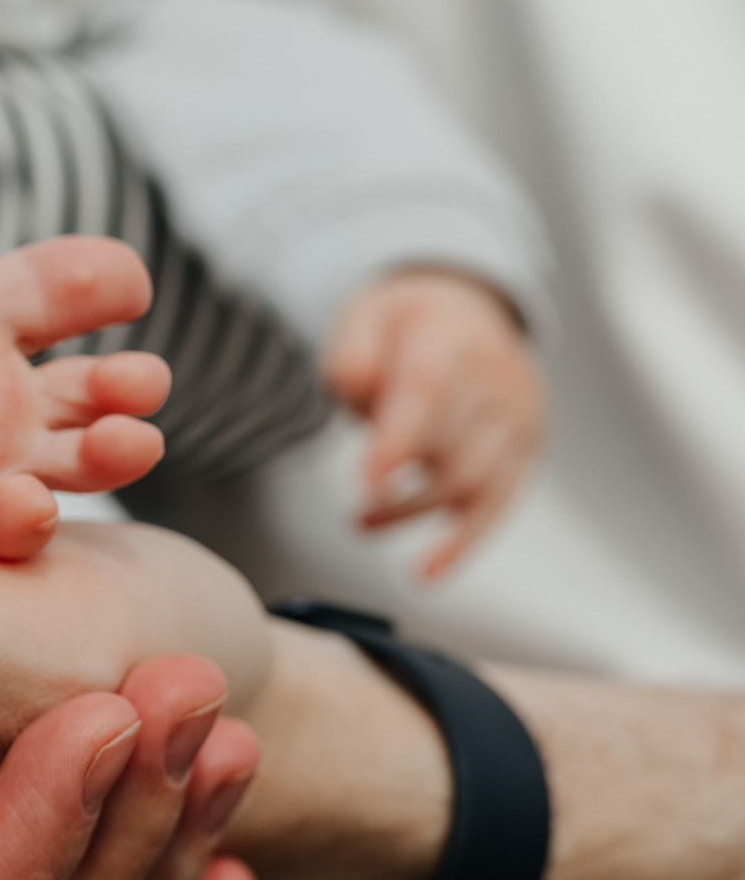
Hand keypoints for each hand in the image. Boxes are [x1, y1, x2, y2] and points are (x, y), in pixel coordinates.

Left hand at [325, 269, 545, 580]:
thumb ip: (354, 354)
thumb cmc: (407, 323)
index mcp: (450, 340)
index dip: (397, 444)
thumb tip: (358, 389)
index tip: (368, 484)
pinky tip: (430, 571)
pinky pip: (498, 504)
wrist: (466, 308)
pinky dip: (464, 543)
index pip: (427, 396)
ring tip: (363, 524)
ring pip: (474, 482)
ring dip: (415, 513)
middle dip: (401, 491)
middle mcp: (495, 380)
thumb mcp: (365, 317)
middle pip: (454, 448)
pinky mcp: (525, 449)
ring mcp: (517, 416)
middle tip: (357, 510)